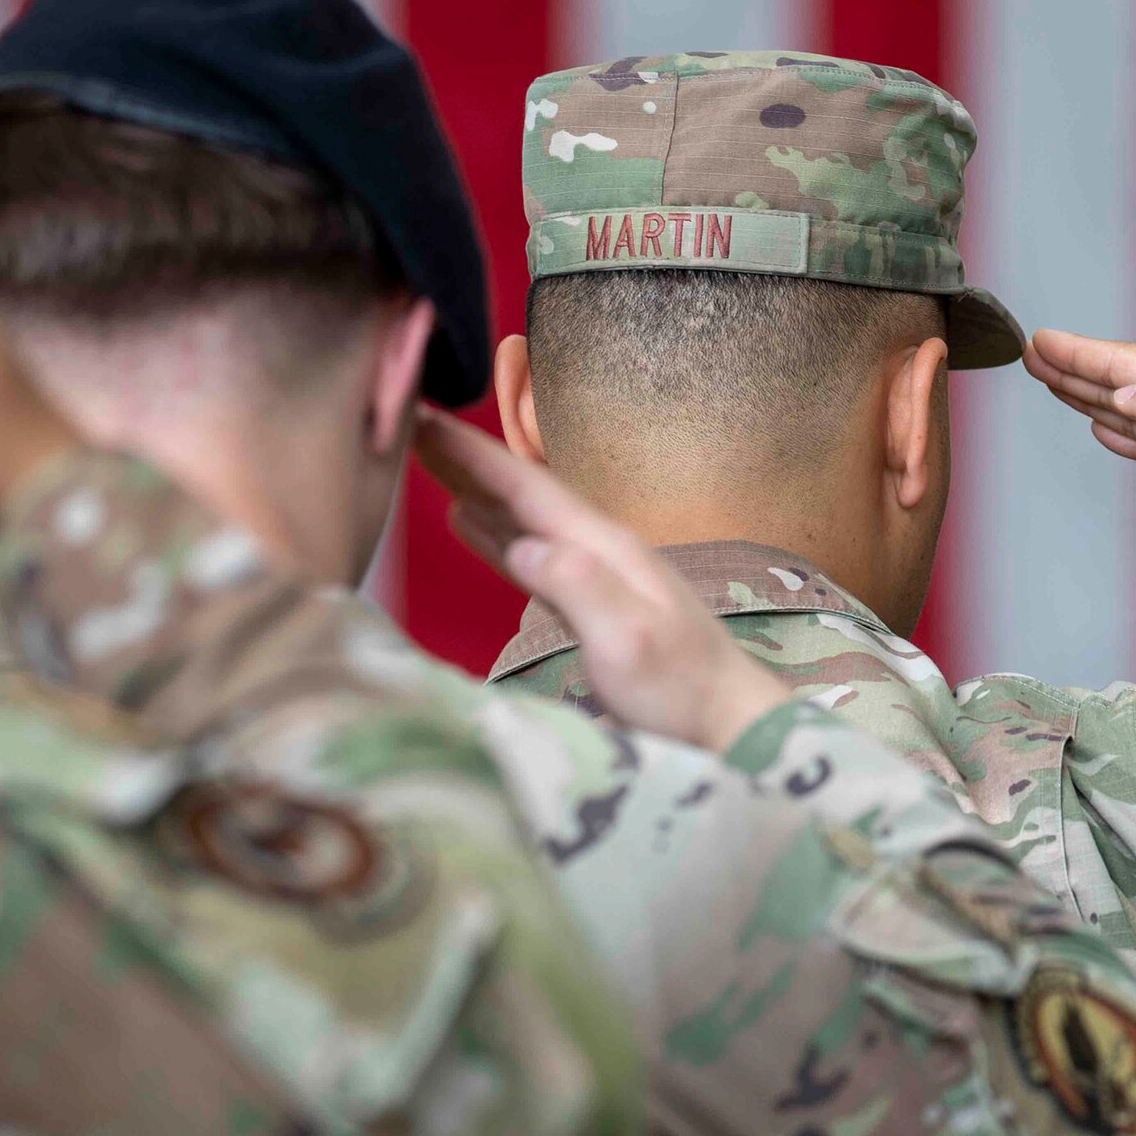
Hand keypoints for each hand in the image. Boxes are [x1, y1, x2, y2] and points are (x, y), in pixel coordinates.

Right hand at [414, 408, 786, 750]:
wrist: (727, 720)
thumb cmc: (679, 688)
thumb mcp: (628, 640)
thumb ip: (580, 587)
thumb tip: (525, 544)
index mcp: (605, 548)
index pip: (529, 488)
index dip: (475, 455)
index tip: (426, 416)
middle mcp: (599, 549)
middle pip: (521, 492)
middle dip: (466, 457)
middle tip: (409, 419)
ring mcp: (596, 573)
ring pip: (521, 517)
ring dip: (474, 487)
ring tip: (426, 457)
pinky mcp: (590, 600)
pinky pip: (529, 552)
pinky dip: (494, 531)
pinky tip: (469, 522)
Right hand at [1022, 328, 1135, 514]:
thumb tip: (1125, 393)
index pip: (1125, 360)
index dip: (1079, 353)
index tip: (1039, 341)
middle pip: (1124, 379)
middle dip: (1077, 370)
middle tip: (1033, 357)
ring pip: (1134, 409)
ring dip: (1093, 398)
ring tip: (1056, 386)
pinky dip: (1124, 432)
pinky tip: (1102, 429)